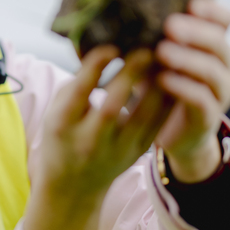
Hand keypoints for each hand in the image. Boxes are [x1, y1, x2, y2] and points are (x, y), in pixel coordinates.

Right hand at [24, 46, 173, 229]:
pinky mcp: (138, 153)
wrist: (73, 186)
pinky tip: (173, 78)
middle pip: (112, 105)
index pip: (79, 92)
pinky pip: (158, 124)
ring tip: (165, 58)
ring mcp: (116, 150)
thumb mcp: (56, 111)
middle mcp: (89, 140)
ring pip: (143, 117)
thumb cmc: (62, 135)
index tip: (111, 43)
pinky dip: (167, 99)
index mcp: (63, 125)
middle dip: (130, 74)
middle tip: (146, 46)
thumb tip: (104, 45)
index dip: (95, 66)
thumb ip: (77, 83)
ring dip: (156, 85)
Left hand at [154, 0, 229, 182]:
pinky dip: (184, 88)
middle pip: (221, 42)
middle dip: (196, 32)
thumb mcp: (150, 55)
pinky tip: (163, 79)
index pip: (225, 19)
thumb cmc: (157, 82)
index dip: (212, 10)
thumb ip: (144, 35)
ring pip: (215, 71)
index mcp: (213, 43)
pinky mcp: (210, 117)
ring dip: (188, 59)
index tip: (191, 3)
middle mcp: (223, 66)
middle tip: (170, 25)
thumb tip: (110, 12)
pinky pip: (203, 100)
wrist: (168, 130)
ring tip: (161, 51)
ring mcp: (220, 92)